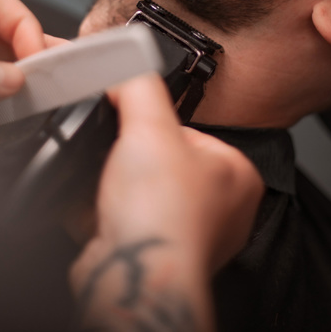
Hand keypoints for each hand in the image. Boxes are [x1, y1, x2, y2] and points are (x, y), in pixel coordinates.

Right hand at [70, 74, 263, 331]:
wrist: (133, 274)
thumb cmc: (162, 213)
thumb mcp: (148, 123)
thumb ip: (137, 84)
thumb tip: (123, 57)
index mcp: (238, 176)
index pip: (191, 131)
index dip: (154, 125)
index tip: (132, 125)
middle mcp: (220, 211)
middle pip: (160, 162)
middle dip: (129, 158)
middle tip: (116, 158)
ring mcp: (185, 238)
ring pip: (137, 194)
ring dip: (111, 185)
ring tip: (104, 184)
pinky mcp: (149, 257)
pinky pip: (118, 222)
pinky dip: (99, 212)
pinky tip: (92, 207)